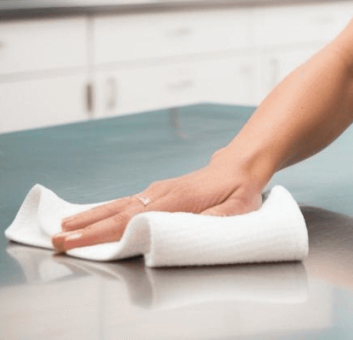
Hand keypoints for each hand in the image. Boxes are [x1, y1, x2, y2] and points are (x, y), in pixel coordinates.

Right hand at [51, 153, 264, 251]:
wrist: (242, 164)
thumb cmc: (241, 189)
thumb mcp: (238, 208)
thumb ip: (217, 221)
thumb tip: (193, 230)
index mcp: (178, 200)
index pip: (133, 220)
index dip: (103, 233)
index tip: (77, 240)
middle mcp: (162, 194)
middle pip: (118, 212)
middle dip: (86, 227)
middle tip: (58, 237)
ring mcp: (159, 191)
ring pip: (119, 205)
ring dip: (91, 217)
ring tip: (65, 227)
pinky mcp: (160, 192)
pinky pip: (128, 203)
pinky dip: (106, 211)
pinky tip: (92, 218)